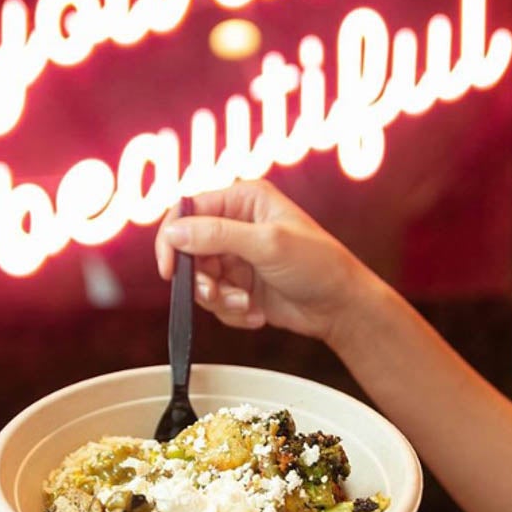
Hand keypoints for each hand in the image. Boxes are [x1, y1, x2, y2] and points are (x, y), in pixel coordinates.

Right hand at [155, 179, 374, 345]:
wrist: (341, 307)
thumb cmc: (318, 264)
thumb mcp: (267, 244)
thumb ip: (217, 236)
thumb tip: (174, 232)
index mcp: (243, 200)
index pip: (188, 211)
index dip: (173, 238)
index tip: (169, 269)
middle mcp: (236, 225)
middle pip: (188, 250)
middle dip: (200, 278)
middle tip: (215, 293)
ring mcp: (236, 257)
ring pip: (199, 280)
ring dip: (218, 298)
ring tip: (245, 303)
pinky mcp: (239, 285)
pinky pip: (215, 301)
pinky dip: (231, 311)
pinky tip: (256, 312)